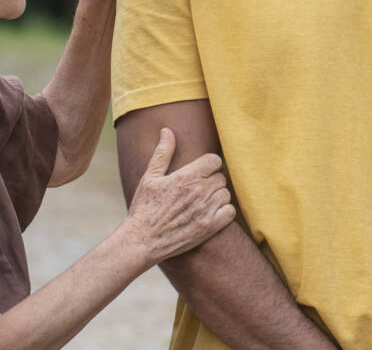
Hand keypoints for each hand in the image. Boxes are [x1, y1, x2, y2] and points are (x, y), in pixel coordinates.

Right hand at [123, 128, 235, 263]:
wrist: (141, 241)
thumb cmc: (144, 208)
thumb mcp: (149, 177)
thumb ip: (162, 153)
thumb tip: (167, 131)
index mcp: (186, 177)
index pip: (214, 160)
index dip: (209, 164)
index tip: (201, 171)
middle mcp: (198, 192)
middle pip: (221, 177)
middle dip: (212, 180)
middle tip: (199, 188)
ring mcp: (205, 210)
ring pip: (226, 193)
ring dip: (218, 196)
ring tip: (203, 201)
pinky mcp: (209, 228)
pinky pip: (230, 212)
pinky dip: (224, 211)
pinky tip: (211, 213)